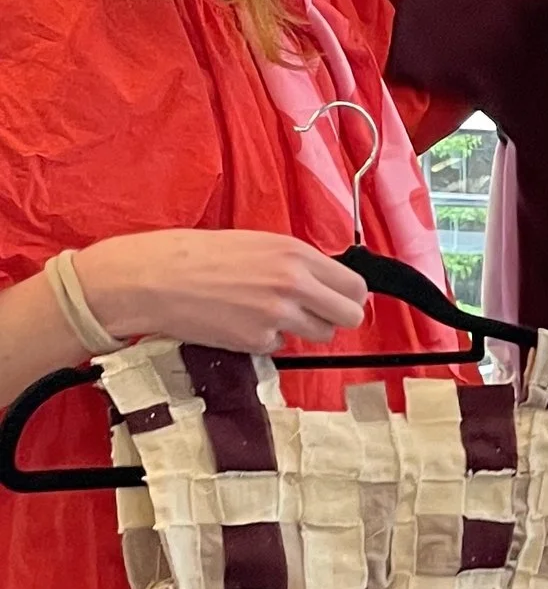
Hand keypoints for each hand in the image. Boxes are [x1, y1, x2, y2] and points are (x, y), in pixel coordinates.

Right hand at [71, 232, 367, 353]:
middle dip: (336, 317)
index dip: (348, 295)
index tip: (338, 299)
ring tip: (268, 313)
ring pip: (321, 335)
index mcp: (295, 254)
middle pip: (351, 316)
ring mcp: (277, 315)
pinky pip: (280, 346)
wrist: (151, 278)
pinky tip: (239, 321)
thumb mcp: (256, 243)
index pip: (354, 284)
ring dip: (302, 329)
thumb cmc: (196, 255)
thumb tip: (324, 281)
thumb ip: (294, 262)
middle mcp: (293, 284)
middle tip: (314, 314)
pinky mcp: (257, 341)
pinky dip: (265, 339)